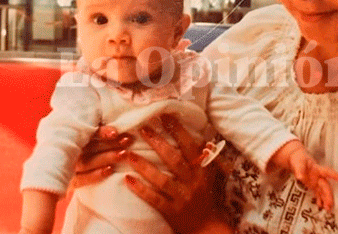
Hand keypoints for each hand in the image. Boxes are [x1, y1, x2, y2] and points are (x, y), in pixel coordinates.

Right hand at [68, 126, 133, 192]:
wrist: (63, 173)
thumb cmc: (86, 147)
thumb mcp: (90, 136)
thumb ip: (99, 129)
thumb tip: (118, 122)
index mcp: (73, 136)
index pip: (87, 132)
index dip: (102, 132)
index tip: (116, 132)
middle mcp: (69, 150)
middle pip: (89, 147)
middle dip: (109, 143)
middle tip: (127, 140)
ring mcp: (69, 166)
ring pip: (86, 162)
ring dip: (106, 157)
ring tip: (123, 154)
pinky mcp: (70, 181)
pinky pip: (81, 179)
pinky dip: (95, 175)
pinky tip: (110, 170)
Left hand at [124, 114, 230, 233]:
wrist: (207, 228)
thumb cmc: (206, 197)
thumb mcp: (210, 175)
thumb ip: (204, 157)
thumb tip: (200, 134)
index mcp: (202, 171)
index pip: (190, 147)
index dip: (178, 130)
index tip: (165, 115)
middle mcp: (193, 182)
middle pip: (174, 160)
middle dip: (158, 143)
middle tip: (142, 128)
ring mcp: (181, 198)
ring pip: (162, 179)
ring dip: (144, 165)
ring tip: (128, 153)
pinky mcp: (171, 212)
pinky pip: (154, 199)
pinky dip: (140, 189)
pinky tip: (127, 179)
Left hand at [276, 141, 337, 211]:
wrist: (296, 160)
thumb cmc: (299, 159)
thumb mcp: (297, 163)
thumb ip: (299, 170)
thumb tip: (300, 177)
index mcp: (317, 169)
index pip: (327, 172)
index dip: (335, 175)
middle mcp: (318, 176)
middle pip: (325, 186)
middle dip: (328, 195)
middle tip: (330, 204)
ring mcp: (316, 181)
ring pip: (323, 191)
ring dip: (326, 199)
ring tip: (328, 209)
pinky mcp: (313, 186)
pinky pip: (318, 193)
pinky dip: (320, 200)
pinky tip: (321, 206)